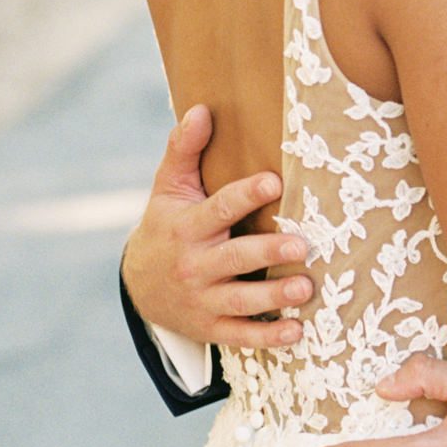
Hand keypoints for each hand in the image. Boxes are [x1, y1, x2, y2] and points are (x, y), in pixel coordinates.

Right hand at [121, 104, 312, 348]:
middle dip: (267, 252)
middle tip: (301, 245)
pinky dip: (267, 337)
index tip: (274, 181)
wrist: (140, 287)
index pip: (218, 209)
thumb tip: (201, 109)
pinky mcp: (211, 327)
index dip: (245, 195)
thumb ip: (184, 149)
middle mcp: (195, 265)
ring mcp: (203, 300)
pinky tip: (296, 331)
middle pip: (234, 259)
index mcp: (186, 227)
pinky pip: (241, 335)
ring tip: (305, 288)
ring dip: (274, 297)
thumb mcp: (168, 188)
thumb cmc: (166, 226)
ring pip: (240, 301)